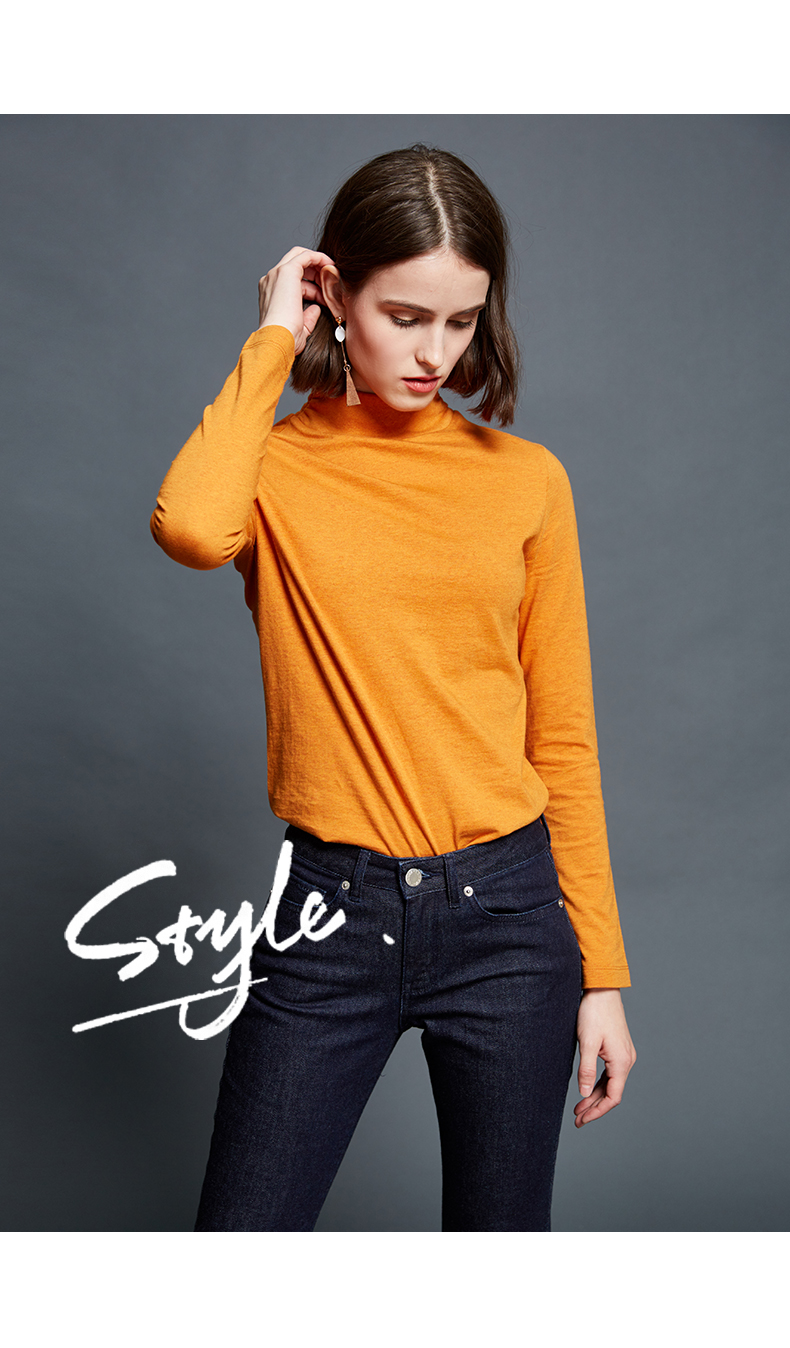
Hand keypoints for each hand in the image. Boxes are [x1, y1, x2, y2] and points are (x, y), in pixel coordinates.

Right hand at [257, 246, 335, 353]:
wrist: (277, 340)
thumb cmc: (286, 340)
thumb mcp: (299, 327)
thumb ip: (307, 316)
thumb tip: (316, 309)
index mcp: (271, 293)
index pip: (292, 281)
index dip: (311, 285)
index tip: (325, 294)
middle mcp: (271, 280)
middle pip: (295, 263)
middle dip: (315, 270)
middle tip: (330, 281)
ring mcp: (277, 274)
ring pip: (300, 256)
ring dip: (319, 264)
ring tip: (334, 275)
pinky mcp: (287, 271)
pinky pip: (306, 256)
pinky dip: (320, 258)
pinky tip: (331, 266)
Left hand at [573, 988, 635, 1126]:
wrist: (602, 989)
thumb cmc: (594, 1012)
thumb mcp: (587, 1042)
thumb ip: (586, 1069)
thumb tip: (584, 1094)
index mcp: (621, 1062)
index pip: (613, 1097)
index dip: (597, 1111)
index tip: (582, 1119)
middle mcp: (627, 1060)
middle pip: (611, 1092)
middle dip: (594, 1107)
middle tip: (577, 1119)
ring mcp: (624, 1054)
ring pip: (610, 1083)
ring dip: (595, 1096)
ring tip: (579, 1109)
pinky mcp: (618, 1049)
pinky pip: (609, 1073)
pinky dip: (598, 1083)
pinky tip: (587, 1089)